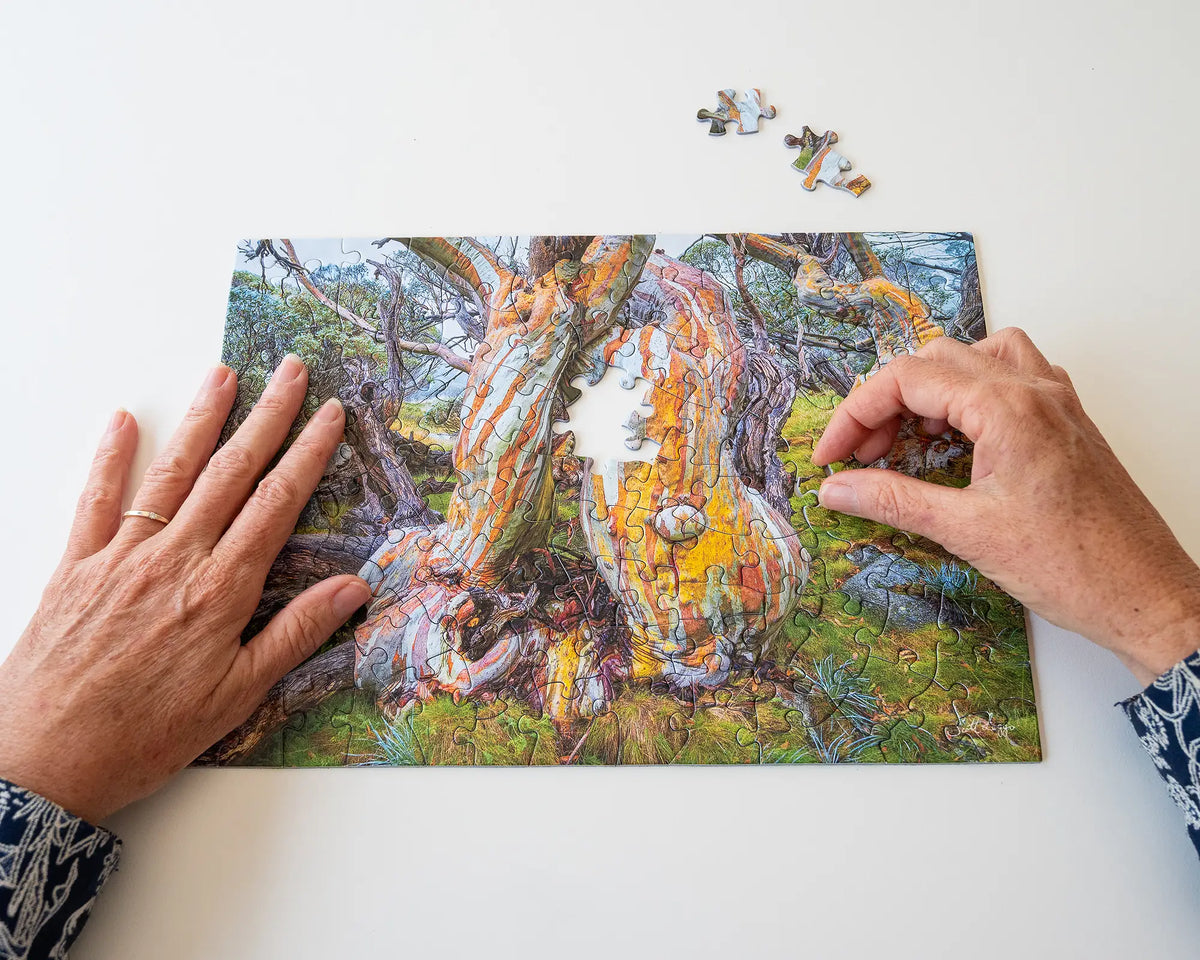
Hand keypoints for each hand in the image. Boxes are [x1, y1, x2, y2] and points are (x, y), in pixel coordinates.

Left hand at [0, 356, 369, 822]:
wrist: (44, 761)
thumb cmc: (146, 736)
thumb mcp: (237, 696)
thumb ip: (295, 634)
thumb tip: (354, 587)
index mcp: (221, 590)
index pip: (276, 504)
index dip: (307, 454)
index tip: (329, 415)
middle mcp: (175, 559)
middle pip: (230, 472)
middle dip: (266, 417)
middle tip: (290, 371)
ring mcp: (121, 556)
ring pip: (171, 473)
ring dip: (201, 420)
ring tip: (223, 376)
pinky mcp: (76, 566)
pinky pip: (96, 500)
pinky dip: (110, 458)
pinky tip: (123, 421)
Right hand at [813, 327, 1199, 686]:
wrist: (1147, 596)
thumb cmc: (1076, 568)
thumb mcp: (967, 532)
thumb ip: (893, 500)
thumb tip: (837, 488)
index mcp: (1008, 407)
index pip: (908, 380)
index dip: (856, 414)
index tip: (832, 455)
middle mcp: (1035, 391)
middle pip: (935, 362)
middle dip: (885, 403)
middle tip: (860, 456)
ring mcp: (1056, 402)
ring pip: (974, 359)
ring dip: (929, 390)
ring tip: (906, 438)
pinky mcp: (1067, 422)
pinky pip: (1011, 376)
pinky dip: (970, 393)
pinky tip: (957, 434)